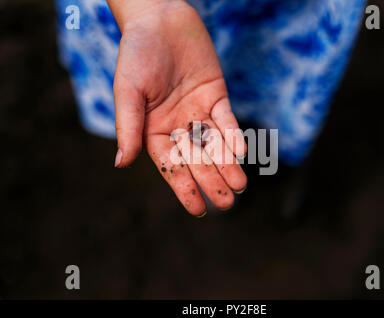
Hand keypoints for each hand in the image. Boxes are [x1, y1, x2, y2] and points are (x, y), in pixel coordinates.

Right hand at [109, 0, 246, 215]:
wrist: (159, 18)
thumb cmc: (136, 54)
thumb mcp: (128, 91)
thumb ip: (128, 127)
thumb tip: (121, 163)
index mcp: (153, 130)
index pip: (170, 166)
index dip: (184, 188)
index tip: (198, 210)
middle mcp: (178, 125)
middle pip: (197, 160)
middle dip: (212, 181)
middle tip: (227, 203)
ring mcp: (198, 111)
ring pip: (215, 144)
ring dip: (227, 165)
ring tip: (240, 187)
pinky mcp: (216, 95)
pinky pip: (226, 118)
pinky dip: (232, 134)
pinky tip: (240, 152)